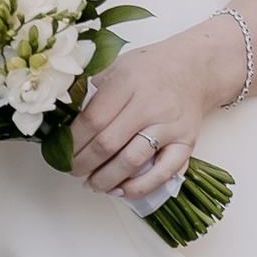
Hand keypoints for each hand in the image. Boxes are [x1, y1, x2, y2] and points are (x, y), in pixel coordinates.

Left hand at [69, 21, 234, 205]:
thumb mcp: (116, 66)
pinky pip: (163, 173)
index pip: (93, 120)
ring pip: (132, 161)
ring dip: (105, 179)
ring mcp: (170, 126)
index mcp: (128, 83)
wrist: (194, 67)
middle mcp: (150, 105)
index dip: (73, 141)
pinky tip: (120, 190)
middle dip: (83, 163)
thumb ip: (92, 90)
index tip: (61, 151)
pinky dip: (139, 187)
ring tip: (91, 183)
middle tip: (71, 169)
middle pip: (108, 144)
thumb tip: (63, 120)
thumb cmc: (150, 68)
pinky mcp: (187, 143)